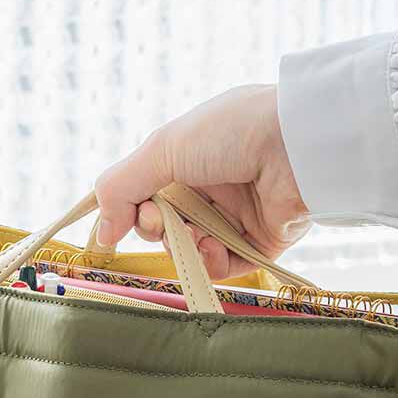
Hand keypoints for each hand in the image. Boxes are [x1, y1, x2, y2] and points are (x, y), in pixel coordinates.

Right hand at [94, 85, 310, 280]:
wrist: (297, 144)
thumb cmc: (231, 131)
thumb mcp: (163, 148)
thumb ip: (121, 188)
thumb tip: (100, 234)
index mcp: (190, 156)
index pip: (148, 194)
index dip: (135, 208)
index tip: (134, 212)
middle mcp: (213, 186)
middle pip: (167, 226)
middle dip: (158, 229)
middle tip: (162, 222)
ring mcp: (237, 215)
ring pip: (192, 248)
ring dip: (183, 246)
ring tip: (192, 234)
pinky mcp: (260, 242)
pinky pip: (224, 266)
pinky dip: (210, 262)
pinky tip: (211, 246)